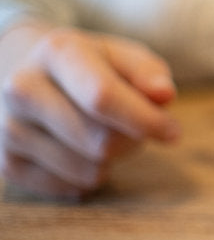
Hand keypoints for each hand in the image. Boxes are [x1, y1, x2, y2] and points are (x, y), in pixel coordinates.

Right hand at [1, 21, 179, 200]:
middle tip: (135, 127)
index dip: (145, 120)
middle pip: (100, 141)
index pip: (103, 97)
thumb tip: (164, 96)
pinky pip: (71, 187)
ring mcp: (8, 128)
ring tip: (102, 132)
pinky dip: (89, 174)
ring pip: (88, 169)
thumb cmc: (88, 66)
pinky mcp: (6, 163)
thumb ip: (149, 72)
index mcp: (57, 52)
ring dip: (112, 159)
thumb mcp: (121, 55)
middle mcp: (22, 88)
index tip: (172, 132)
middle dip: (133, 140)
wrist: (21, 71)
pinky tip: (80, 149)